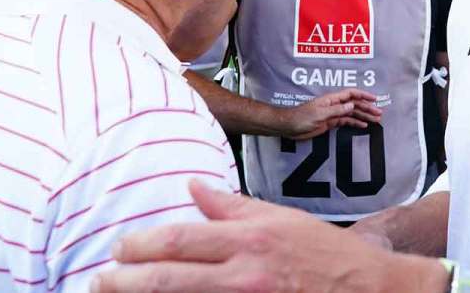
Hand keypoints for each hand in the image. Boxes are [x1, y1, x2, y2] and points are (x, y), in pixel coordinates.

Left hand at [91, 180, 448, 292]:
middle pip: (170, 275)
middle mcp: (245, 272)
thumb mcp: (280, 220)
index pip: (181, 239)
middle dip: (126, 279)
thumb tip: (192, 188)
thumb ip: (232, 206)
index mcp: (250, 238)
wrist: (369, 289)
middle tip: (100, 280)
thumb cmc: (324, 253)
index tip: (120, 248)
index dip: (141, 245)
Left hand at [279, 89, 381, 140]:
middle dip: (367, 108)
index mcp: (331, 99)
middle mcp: (334, 105)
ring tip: (375, 120)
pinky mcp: (330, 122)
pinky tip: (363, 125)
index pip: (351, 94)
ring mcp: (333, 113)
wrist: (290, 126)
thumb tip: (351, 105)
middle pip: (354, 104)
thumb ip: (336, 110)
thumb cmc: (301, 117)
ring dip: (364, 116)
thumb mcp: (320, 114)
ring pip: (352, 113)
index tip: (374, 98)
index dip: (363, 95)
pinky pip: (346, 121)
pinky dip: (355, 123)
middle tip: (379, 113)